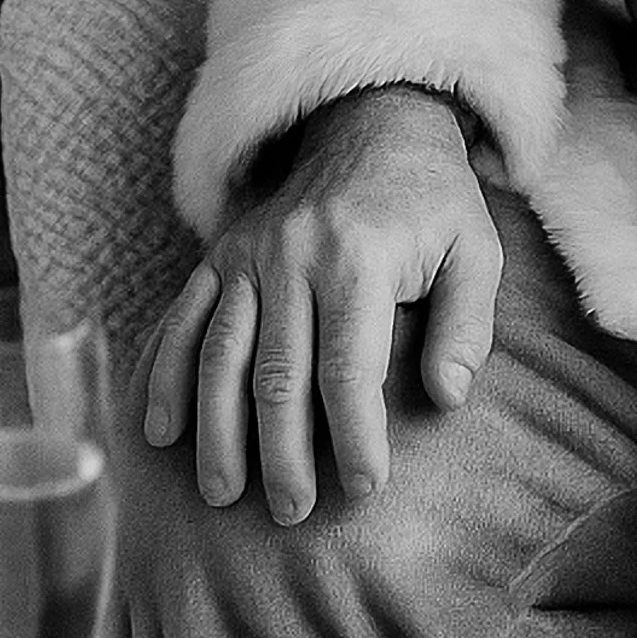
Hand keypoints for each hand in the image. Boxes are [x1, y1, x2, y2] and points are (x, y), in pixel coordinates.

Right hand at [141, 85, 503, 523]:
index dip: (354, 435)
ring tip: (221, 493)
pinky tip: (160, 431)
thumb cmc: (432, 205)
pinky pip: (184, 321)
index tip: (364, 488)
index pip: (349, 368)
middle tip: (291, 512)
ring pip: (221, 356)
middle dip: (281, 452)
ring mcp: (247, 256)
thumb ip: (467, 326)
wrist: (371, 124)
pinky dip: (168, 376)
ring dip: (217, 430)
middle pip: (277, 375)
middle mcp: (291, 256)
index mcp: (357, 259)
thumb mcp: (476, 251)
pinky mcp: (220, 256)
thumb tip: (447, 397)